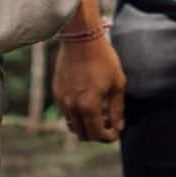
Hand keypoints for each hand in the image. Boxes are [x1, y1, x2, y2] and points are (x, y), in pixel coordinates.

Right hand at [53, 23, 125, 142]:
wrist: (81, 38)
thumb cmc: (103, 59)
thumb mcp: (117, 83)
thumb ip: (117, 109)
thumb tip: (118, 127)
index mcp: (89, 106)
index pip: (97, 135)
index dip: (108, 138)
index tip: (115, 132)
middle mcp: (72, 107)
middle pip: (83, 134)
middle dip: (97, 134)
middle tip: (108, 124)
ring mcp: (62, 100)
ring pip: (72, 125)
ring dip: (85, 126)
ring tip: (97, 115)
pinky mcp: (56, 92)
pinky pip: (66, 112)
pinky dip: (76, 115)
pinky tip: (87, 103)